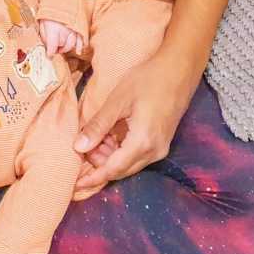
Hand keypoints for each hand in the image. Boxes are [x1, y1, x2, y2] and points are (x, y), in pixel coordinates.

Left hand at [39, 19, 82, 55]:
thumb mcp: (41, 22)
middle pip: (62, 46)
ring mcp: (73, 29)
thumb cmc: (48, 10)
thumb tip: (46, 47)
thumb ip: (44, 36)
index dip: (50, 53)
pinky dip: (80, 46)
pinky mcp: (79, 27)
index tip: (49, 55)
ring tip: (62, 47)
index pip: (52, 47)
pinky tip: (79, 51)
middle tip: (54, 48)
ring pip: (71, 44)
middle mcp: (64, 31)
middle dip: (58, 49)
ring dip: (66, 47)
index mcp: (53, 30)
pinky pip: (81, 39)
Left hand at [74, 51, 197, 189]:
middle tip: (79, 149)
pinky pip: (137, 155)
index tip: (75, 184)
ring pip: (129, 163)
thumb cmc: (147, 79)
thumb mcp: (118, 100)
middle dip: (98, 165)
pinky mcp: (161, 141)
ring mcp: (160, 148)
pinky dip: (120, 151)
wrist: (178, 69)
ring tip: (91, 140)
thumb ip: (98, 126)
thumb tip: (78, 147)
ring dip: (108, 157)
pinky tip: (107, 137)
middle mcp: (154, 151)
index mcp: (142, 142)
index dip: (92, 177)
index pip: (112, 169)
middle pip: (121, 170)